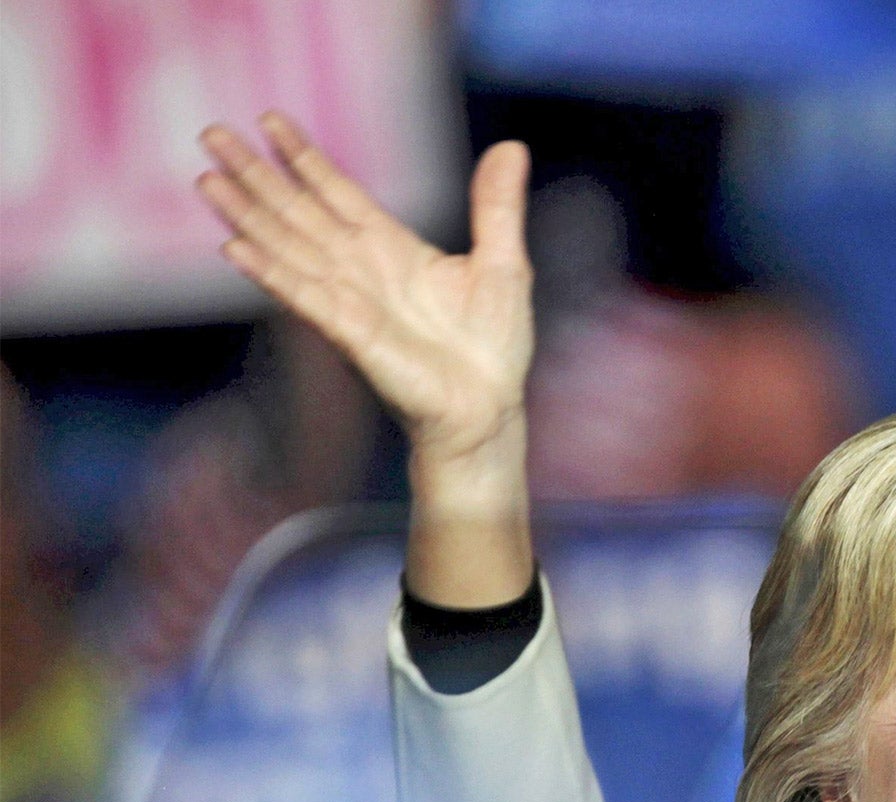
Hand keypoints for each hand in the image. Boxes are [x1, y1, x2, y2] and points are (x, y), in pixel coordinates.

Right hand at [198, 113, 535, 602]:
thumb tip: (511, 147)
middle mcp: (362, 269)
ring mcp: (351, 300)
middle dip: (257, 175)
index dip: (304, 158)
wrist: (489, 409)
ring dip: (248, 216)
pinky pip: (304, 296)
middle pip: (299, 212)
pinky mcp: (351, 333)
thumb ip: (497, 207)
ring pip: (289, 247)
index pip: (339, 193)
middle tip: (212, 134)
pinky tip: (234, 249)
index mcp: (394, 249)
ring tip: (208, 180)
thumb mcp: (505, 264)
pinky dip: (271, 273)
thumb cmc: (493, 348)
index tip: (269, 121)